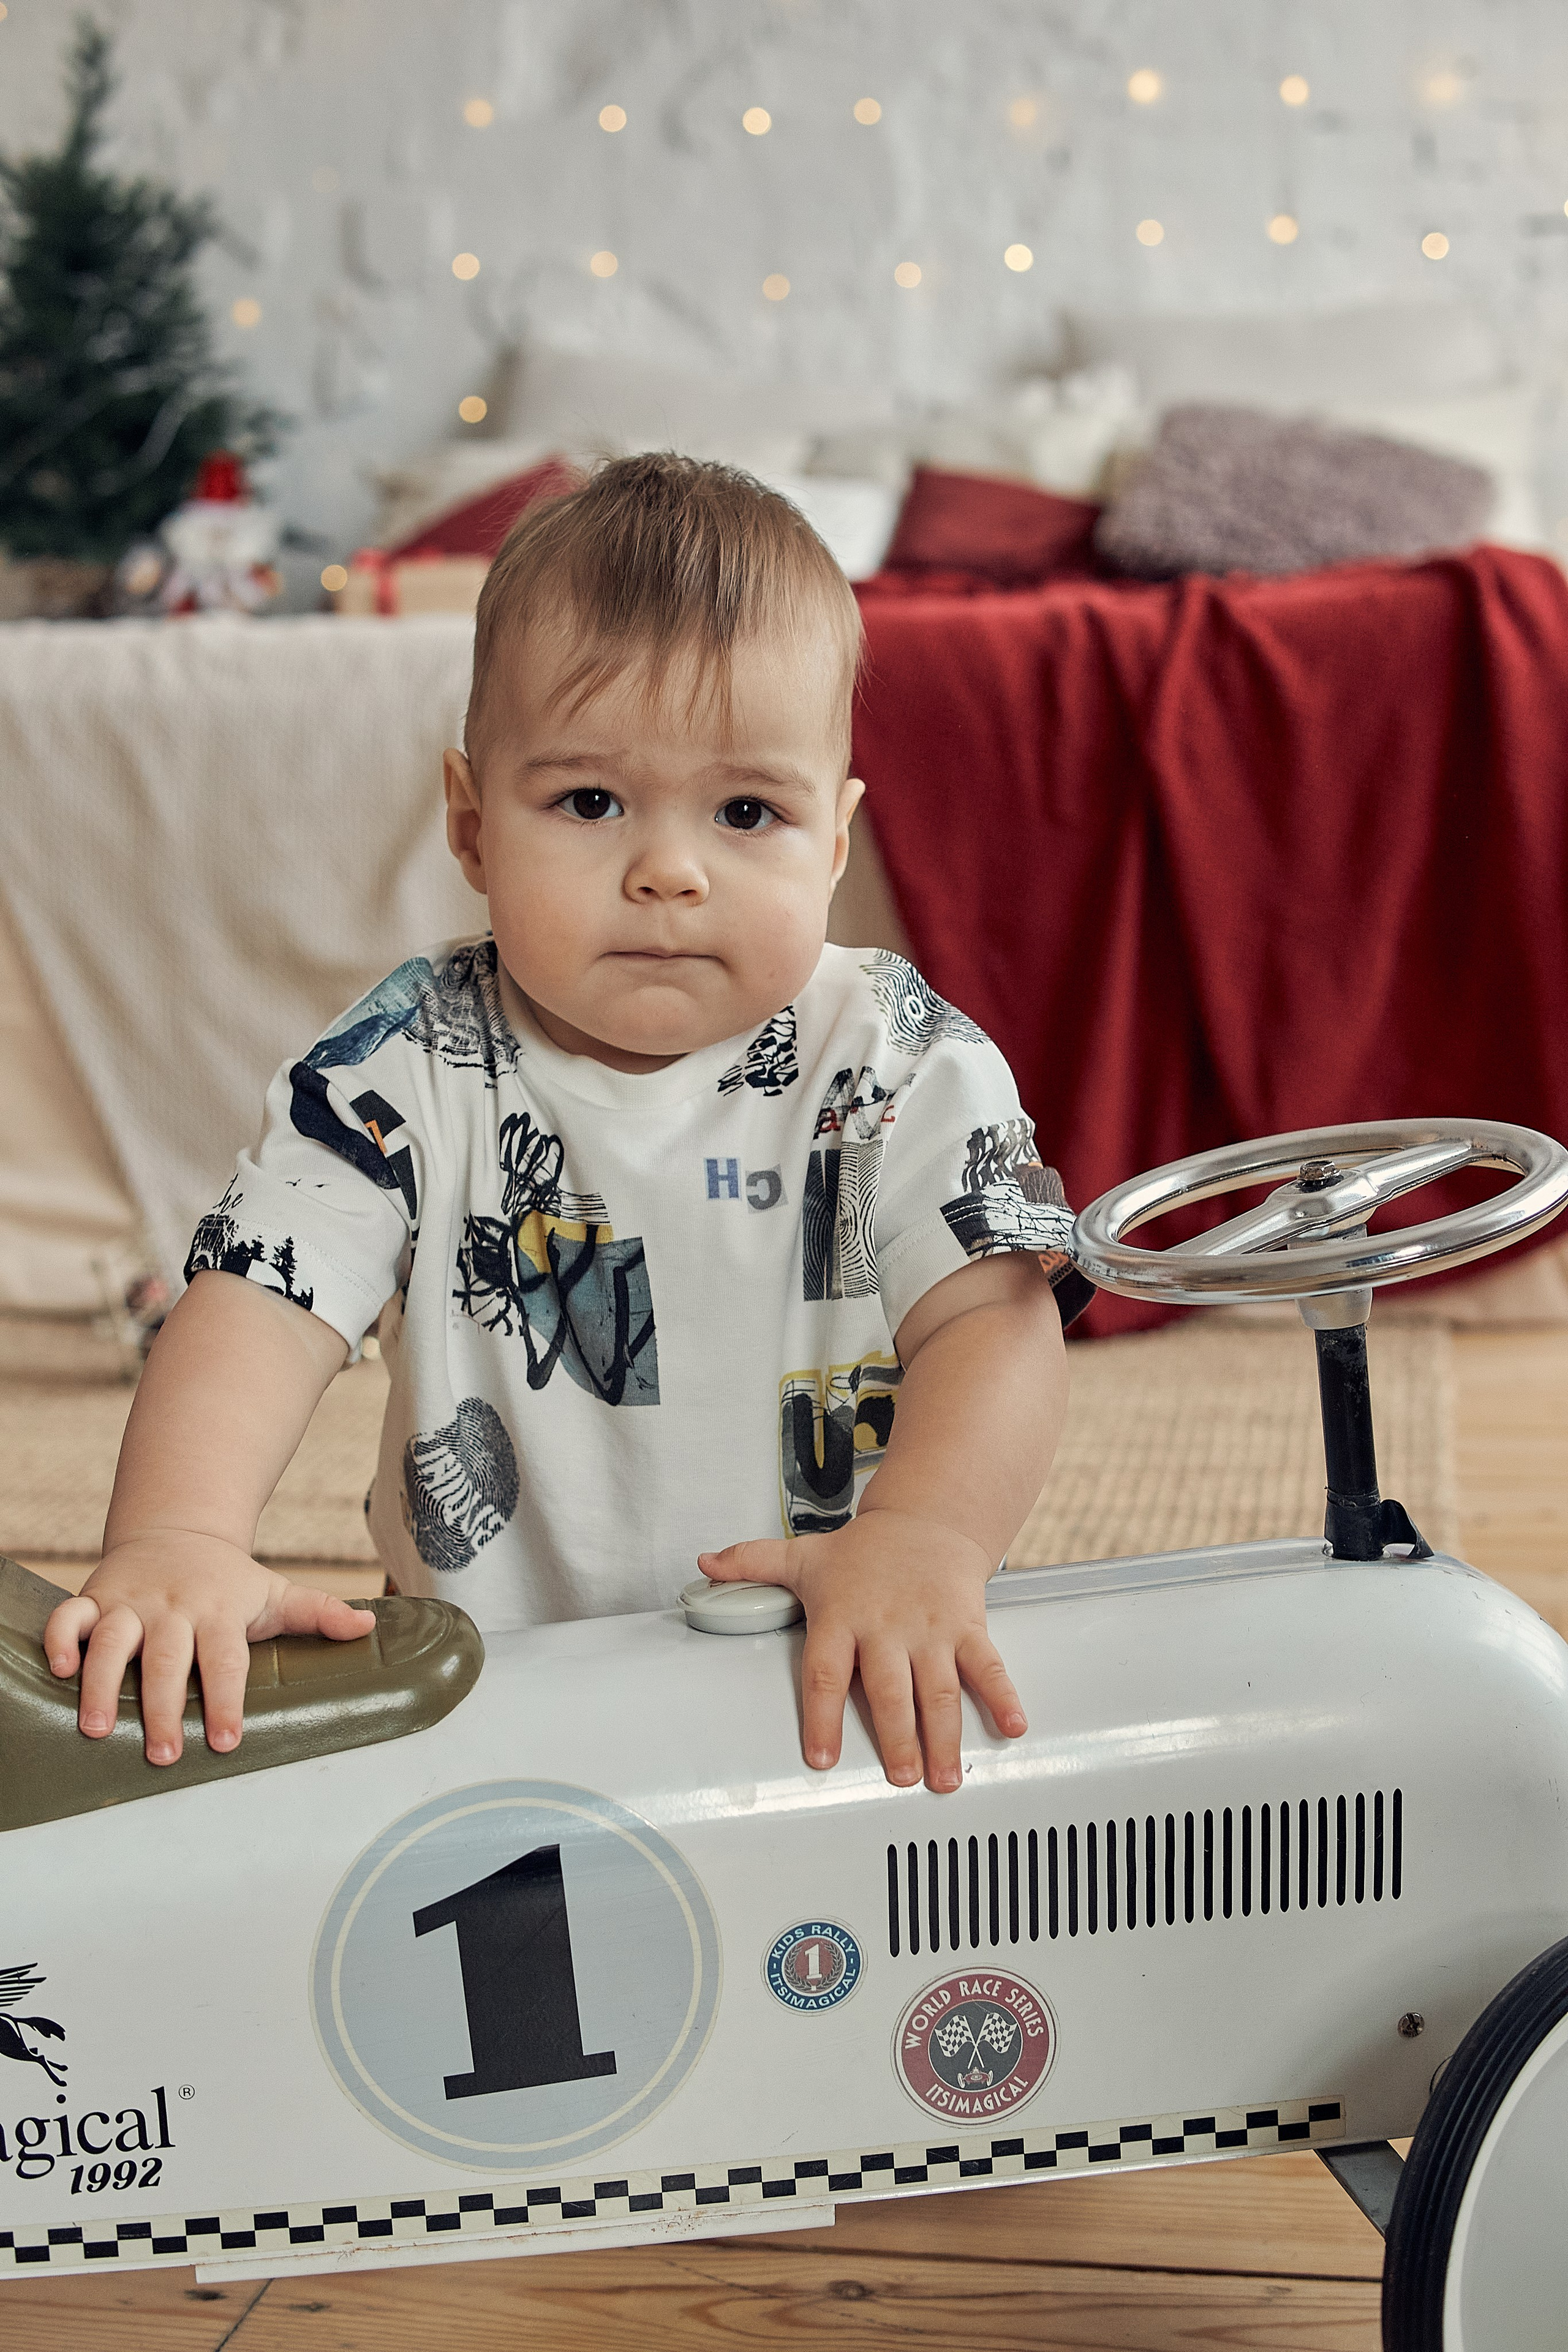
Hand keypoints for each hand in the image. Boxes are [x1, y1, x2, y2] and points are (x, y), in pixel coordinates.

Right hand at [44, 1532, 373, 1764]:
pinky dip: (59, 1640)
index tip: (228, 1741)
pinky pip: (69, 1616)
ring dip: (103, 1684)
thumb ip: (319, 1613)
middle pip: (167, 1657)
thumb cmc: (229, 1581)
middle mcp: (173, 1606)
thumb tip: (368, 1627)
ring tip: (99, 1730)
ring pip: (112, 1640)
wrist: (177, 1530)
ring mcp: (130, 1601)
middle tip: (165, 1754)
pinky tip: (58, 1672)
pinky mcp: (95, 1596)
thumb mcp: (275, 1592)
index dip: (227, 1699)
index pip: (226, 1659)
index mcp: (219, 1610)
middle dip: (165, 1707)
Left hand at [698, 1508, 1025, 1792]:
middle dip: (897, 1737)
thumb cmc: (863, 1553)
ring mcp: (930, 1629)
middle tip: (901, 1778)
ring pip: (938, 1689)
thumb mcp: (804, 1556)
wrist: (926, 1521)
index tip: (822, 1759)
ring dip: (944, 1736)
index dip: (821, 1717)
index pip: (825, 1673)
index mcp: (842, 1617)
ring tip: (944, 1778)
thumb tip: (702, 1564)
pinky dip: (1003, 1697)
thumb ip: (751, 1564)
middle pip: (890, 1690)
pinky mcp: (967, 1627)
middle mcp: (886, 1627)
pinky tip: (1012, 1729)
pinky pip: (987, 1666)